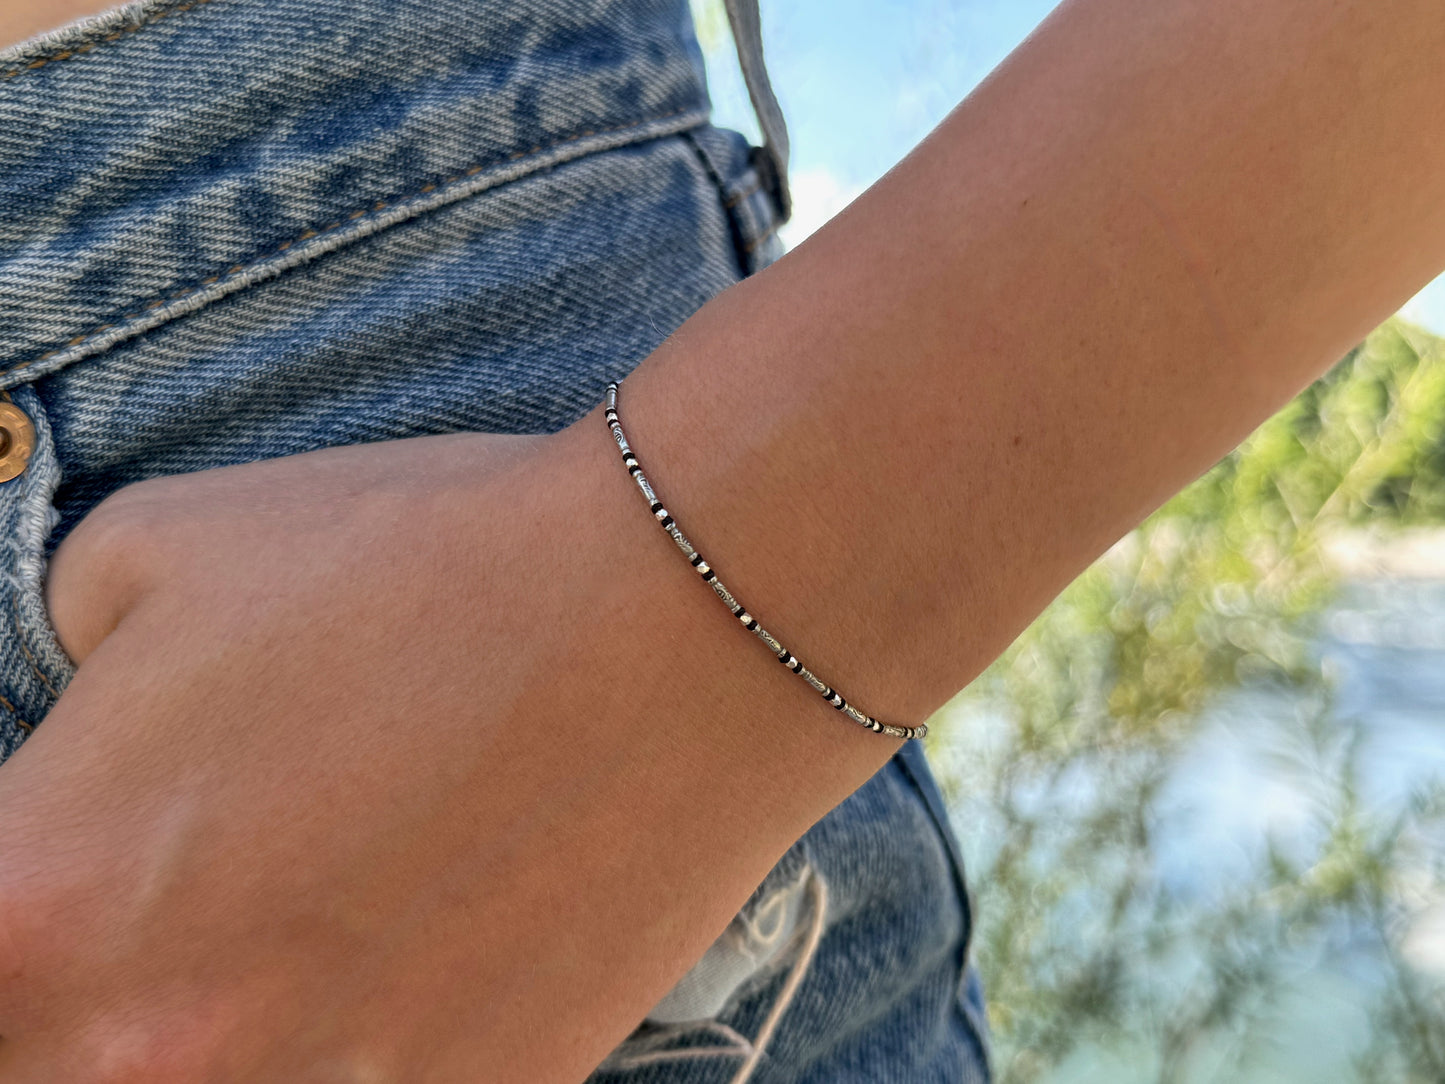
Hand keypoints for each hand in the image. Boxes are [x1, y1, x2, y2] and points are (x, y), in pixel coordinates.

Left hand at [0, 424, 845, 1081]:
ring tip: (340, 912)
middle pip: (70, 1058)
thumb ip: (62, 663)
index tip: (105, 877)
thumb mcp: (155, 550)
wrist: (670, 622)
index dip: (35, 914)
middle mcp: (148, 1050)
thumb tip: (86, 725)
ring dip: (257, 1017)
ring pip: (229, 1080)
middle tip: (233, 885)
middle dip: (127, 971)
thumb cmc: (419, 566)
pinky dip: (378, 1036)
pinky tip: (437, 935)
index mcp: (37, 903)